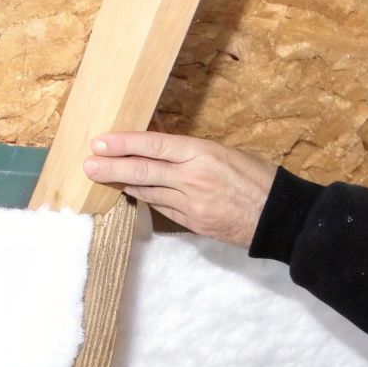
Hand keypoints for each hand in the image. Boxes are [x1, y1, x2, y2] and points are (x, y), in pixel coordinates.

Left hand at [83, 132, 277, 248]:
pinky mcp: (194, 223)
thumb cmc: (259, 178)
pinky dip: (147, 199)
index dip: (123, 144)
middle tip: (87, 165)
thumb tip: (162, 148)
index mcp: (203, 154)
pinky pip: (163, 208)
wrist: (279, 216)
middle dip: (111, 168)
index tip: (100, 143)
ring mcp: (192, 205)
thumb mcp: (227, 153)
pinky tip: (134, 193)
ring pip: (148, 193)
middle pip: (143, 172)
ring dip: (124, 185)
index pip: (153, 146)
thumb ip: (194, 152)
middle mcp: (193, 179)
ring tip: (103, 178)